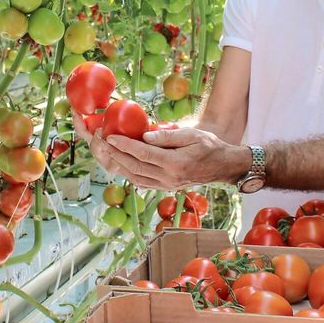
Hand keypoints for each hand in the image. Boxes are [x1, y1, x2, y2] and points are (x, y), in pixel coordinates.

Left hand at [71, 117, 248, 190]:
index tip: (110, 135)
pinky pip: (141, 182)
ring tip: (106, 151)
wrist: (223, 166)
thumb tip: (145, 137)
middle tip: (101, 141)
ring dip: (118, 165)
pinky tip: (119, 163)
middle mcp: (168, 178)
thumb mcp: (192, 135)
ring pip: (134, 177)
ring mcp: (166, 186)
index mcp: (174, 164)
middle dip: (115, 154)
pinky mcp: (165, 187)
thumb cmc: (209, 146)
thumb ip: (168, 137)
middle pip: (134, 167)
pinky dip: (128, 173)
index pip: (142, 154)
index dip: (124, 145)